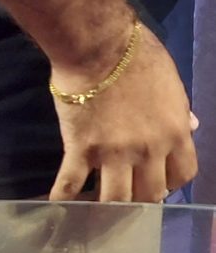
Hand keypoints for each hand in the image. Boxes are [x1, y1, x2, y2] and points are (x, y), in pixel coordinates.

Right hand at [50, 28, 197, 204]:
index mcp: (174, 133)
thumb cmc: (138, 55)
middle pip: (150, 196)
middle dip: (142, 200)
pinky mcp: (80, 151)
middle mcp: (148, 151)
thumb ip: (181, 110)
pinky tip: (60, 207)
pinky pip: (70, 185)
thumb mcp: (172, 82)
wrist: (98, 45)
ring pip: (116, 201)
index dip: (172, 182)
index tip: (161, 179)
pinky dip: (64, 200)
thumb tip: (191, 126)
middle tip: (130, 195)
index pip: (183, 175)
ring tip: (101, 206)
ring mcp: (113, 155)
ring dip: (110, 207)